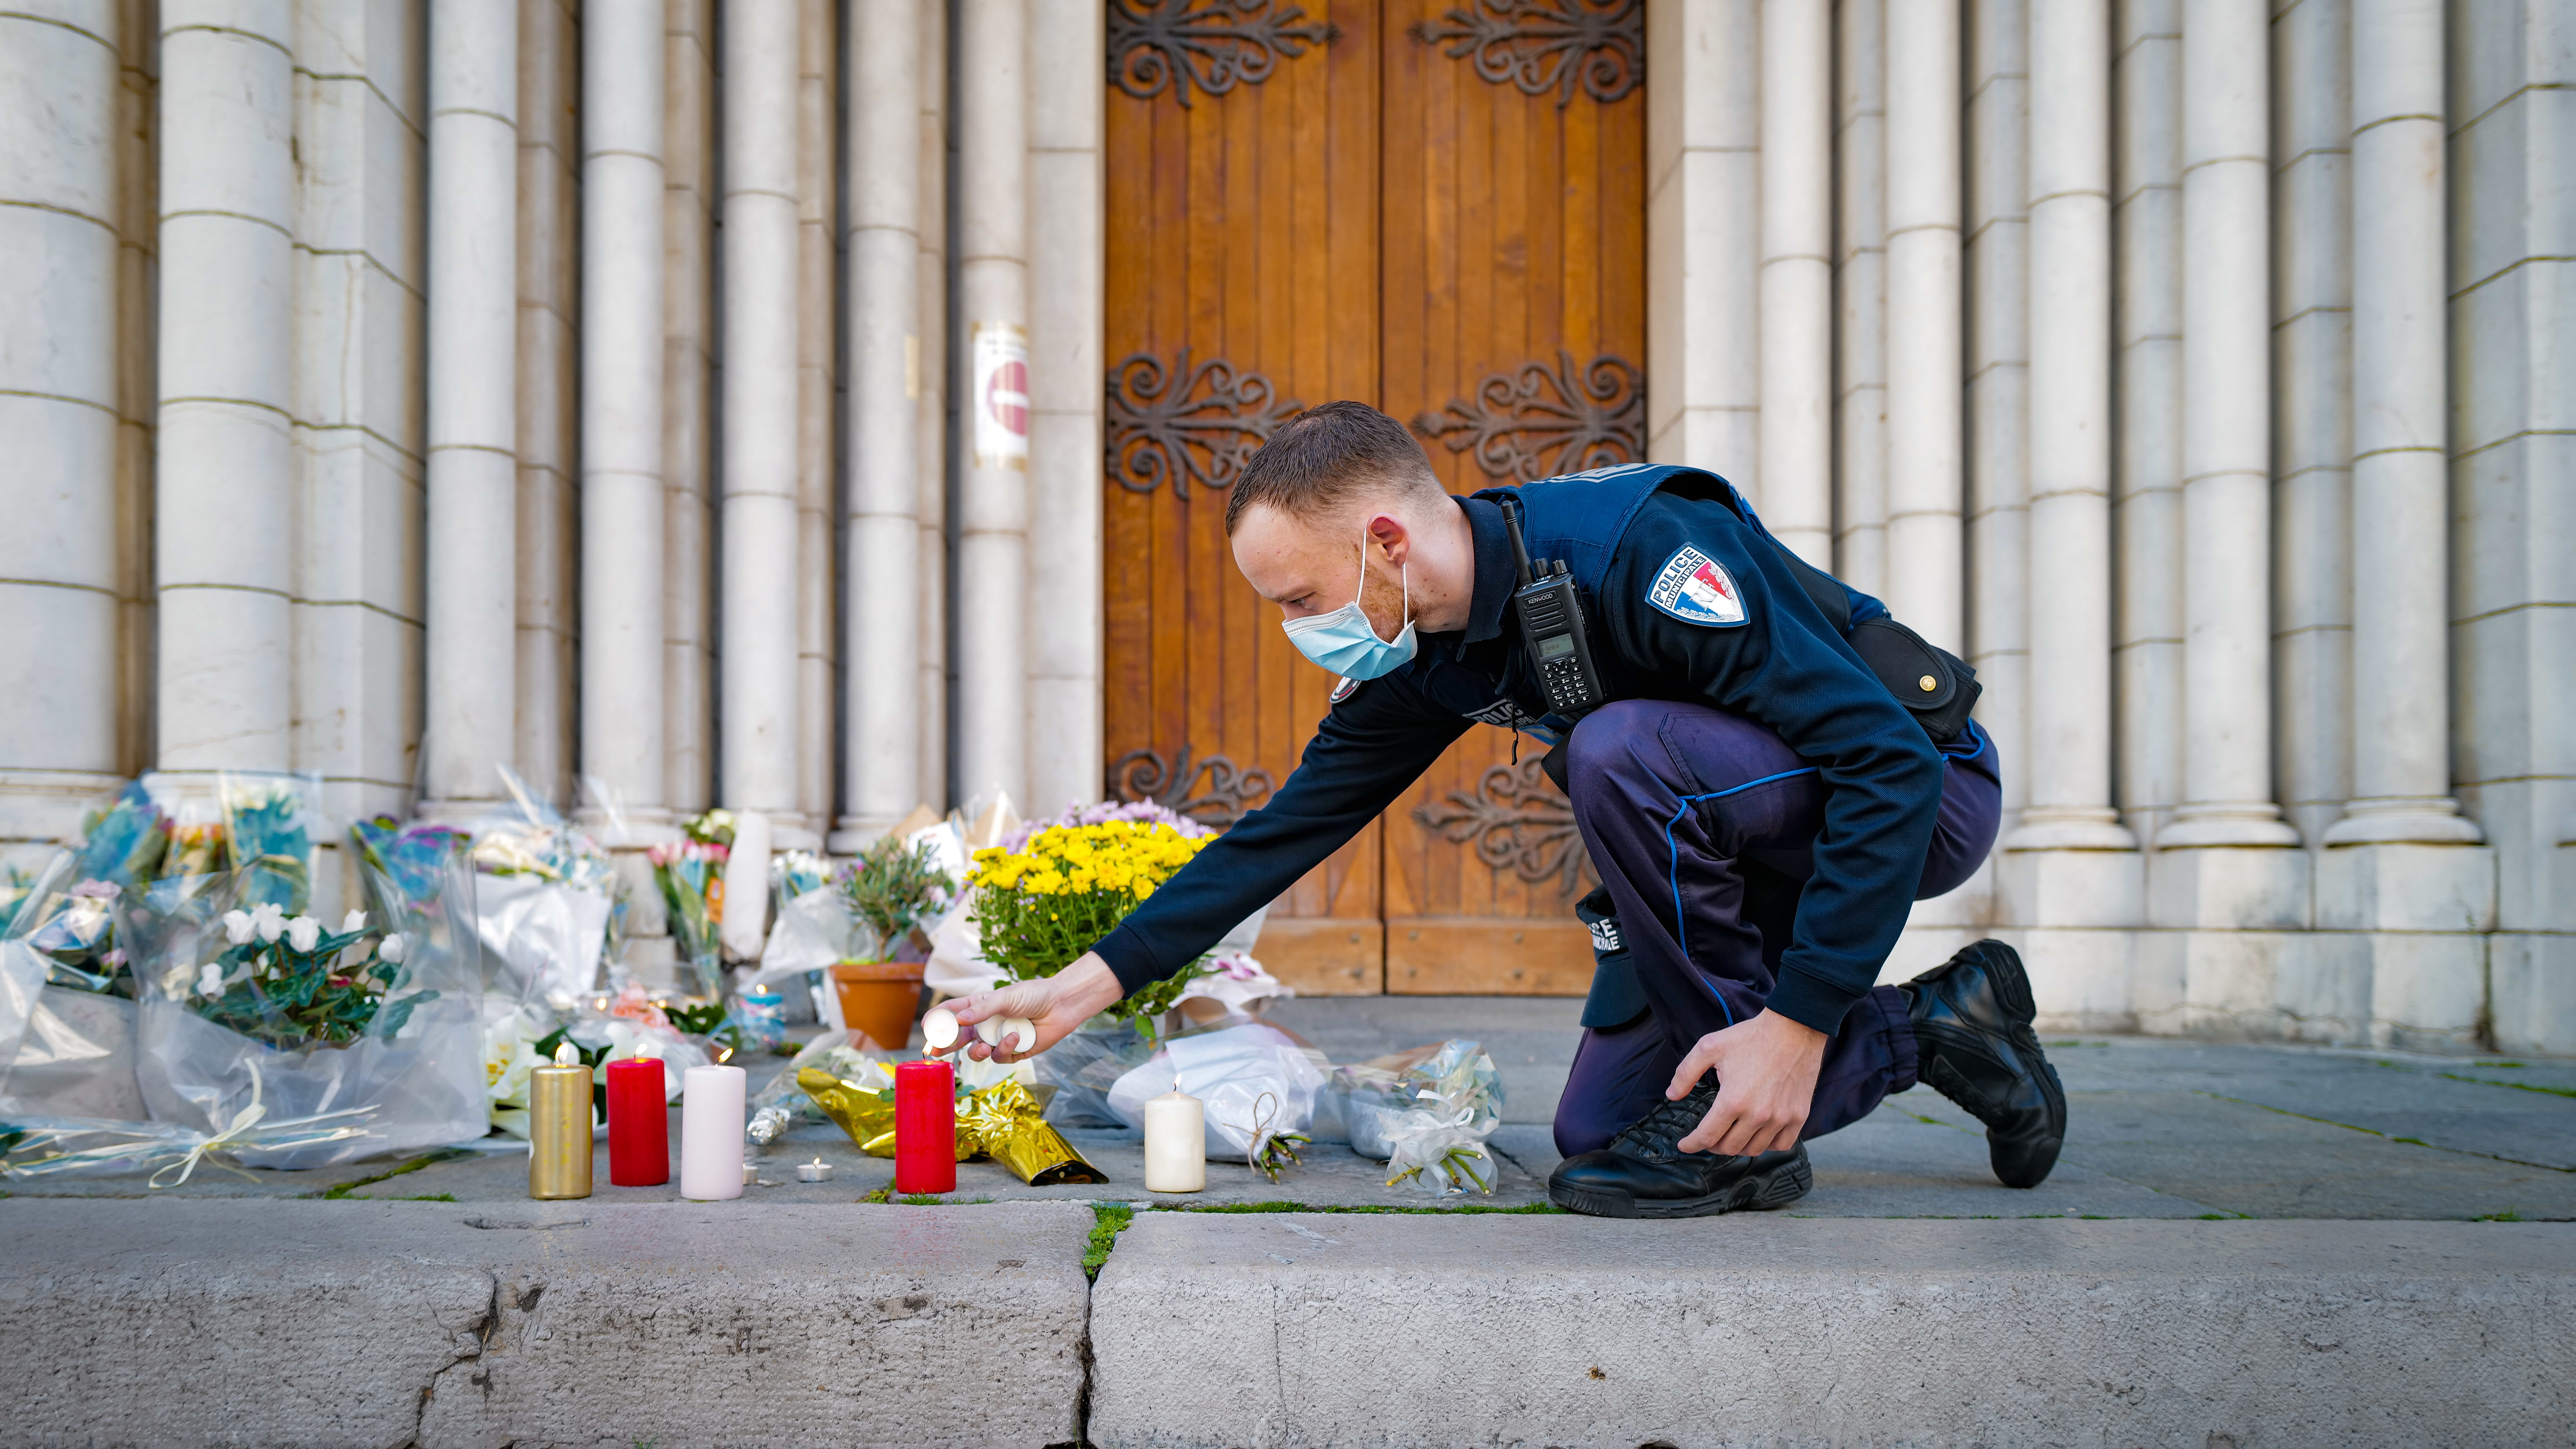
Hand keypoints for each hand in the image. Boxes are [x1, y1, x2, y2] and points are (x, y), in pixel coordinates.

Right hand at [937, 954, 1124, 1064]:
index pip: (953, 1013)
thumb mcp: (1005, 997)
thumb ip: (981, 1009)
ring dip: (977, 1052)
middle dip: (945, 1044)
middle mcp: (986, 1024)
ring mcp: (997, 1039)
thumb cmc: (1033, 995)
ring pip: (977, 1053)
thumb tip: (958, 1020)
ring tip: (982, 1046)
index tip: (926, 1026)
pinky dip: (1005, 1049)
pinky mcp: (1013, 1052)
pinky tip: (1015, 1037)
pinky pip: (1000, 1057)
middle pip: (958, 1038)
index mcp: (980, 1006)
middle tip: (934, 1051)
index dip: (938, 1019)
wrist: (1061, 1005)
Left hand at [1668, 1009, 1827, 1156]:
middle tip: (1707, 1137)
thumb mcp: (1709, 1047)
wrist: (1794, 1028)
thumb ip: (1686, 1072)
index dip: (1692, 1144)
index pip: (1707, 1136)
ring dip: (1738, 1147)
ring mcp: (1781, 1118)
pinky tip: (1758, 1134)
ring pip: (1754, 1149)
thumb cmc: (1751, 1037)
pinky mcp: (1799, 1115)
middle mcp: (1757, 1115)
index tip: (1685, 1145)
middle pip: (1729, 1147)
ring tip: (1730, 1136)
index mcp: (1733, 1101)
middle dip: (1712, 1146)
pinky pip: (1782, 1144)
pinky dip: (1767, 1145)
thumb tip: (1672, 1094)